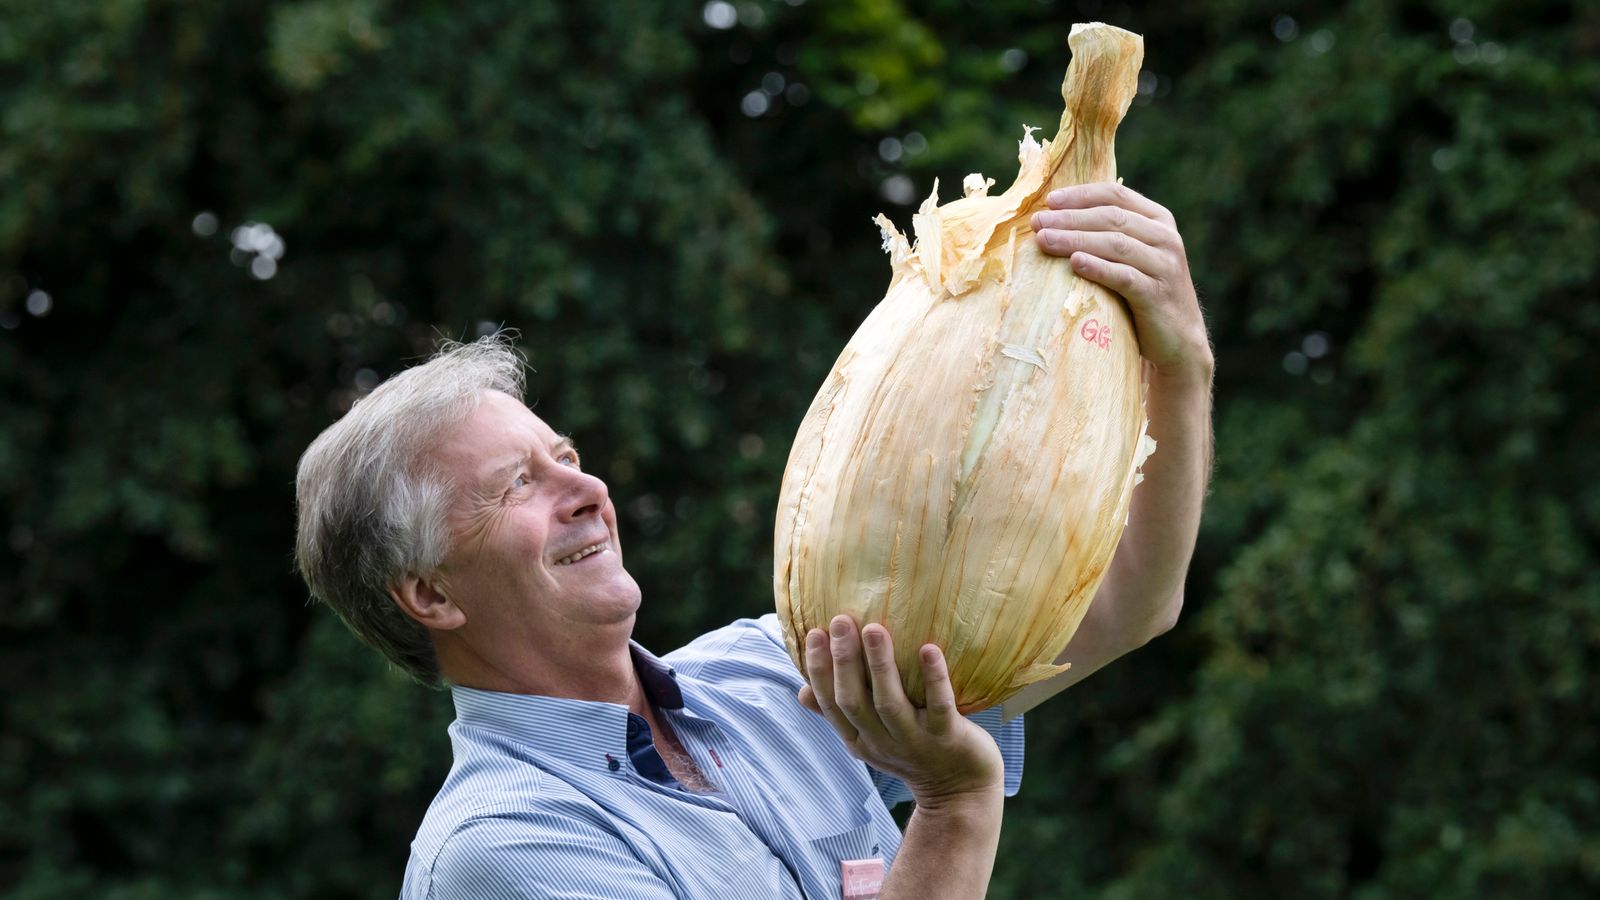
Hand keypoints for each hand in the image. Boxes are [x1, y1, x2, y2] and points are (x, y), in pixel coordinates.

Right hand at [798, 615, 1002, 806]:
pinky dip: (933, 678)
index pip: (830, 704)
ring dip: (880, 665)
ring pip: (890, 703)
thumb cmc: (914, 753)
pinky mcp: (948, 737)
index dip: (819, 670)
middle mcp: (881, 742)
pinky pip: (939, 706)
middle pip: (853, 701)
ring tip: (874, 628)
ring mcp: (914, 741)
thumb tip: (802, 691)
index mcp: (858, 739)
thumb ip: (842, 714)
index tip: (814, 633)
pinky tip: (929, 649)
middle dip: (843, 661)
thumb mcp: (870, 740)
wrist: (961, 791)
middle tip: (840, 620)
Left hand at [1032, 183, 1213, 382]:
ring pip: (1116, 244)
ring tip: (1044, 241)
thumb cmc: (1143, 295)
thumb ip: (1110, 234)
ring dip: (1076, 239)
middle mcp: (1166, 238)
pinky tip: (1074, 262)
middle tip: (1037, 223)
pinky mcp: (1157, 294)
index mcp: (1158, 220)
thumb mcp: (1132, 257)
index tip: (1048, 201)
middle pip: (1111, 218)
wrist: (1178, 340)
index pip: (1116, 195)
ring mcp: (1165, 266)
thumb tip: (1056, 219)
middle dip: (1071, 218)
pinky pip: (1124, 276)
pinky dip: (1098, 267)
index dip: (1080, 195)